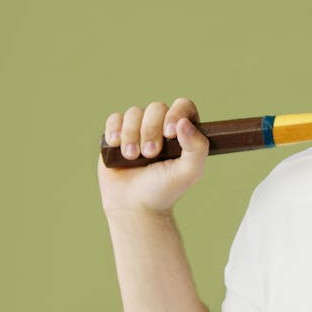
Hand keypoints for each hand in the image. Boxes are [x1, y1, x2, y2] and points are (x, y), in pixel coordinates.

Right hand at [97, 98, 208, 214]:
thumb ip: (197, 147)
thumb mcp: (190, 172)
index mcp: (183, 131)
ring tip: (132, 157)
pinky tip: (116, 145)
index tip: (169, 133)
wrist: (134, 206)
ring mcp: (138, 129)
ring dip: (132, 134)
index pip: (183, 106)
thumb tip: (184, 122)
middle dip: (151, 130)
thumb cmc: (165, 189)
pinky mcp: (117, 135)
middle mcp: (161, 126)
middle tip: (150, 154)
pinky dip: (114, 130)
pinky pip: (114, 119)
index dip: (176, 113)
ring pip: (134, 113)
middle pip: (156, 108)